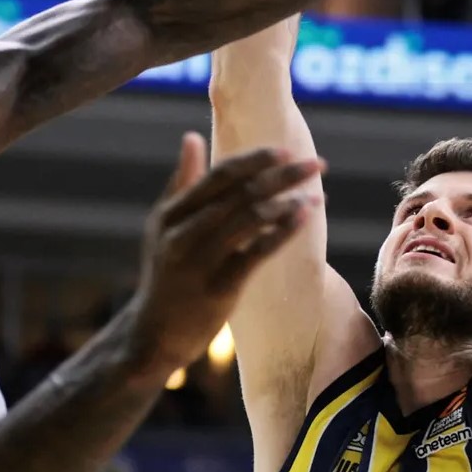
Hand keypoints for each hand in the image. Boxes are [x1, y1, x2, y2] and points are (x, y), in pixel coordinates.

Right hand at [127, 133, 323, 375]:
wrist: (153, 335)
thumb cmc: (166, 275)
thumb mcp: (164, 226)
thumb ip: (182, 182)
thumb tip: (192, 136)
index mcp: (171, 213)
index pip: (219, 176)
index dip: (255, 161)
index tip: (286, 150)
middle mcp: (182, 232)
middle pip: (240, 193)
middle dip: (283, 176)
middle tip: (318, 164)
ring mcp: (199, 261)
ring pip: (249, 219)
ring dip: (287, 203)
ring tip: (316, 194)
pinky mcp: (218, 288)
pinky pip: (256, 253)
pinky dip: (282, 233)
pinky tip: (303, 219)